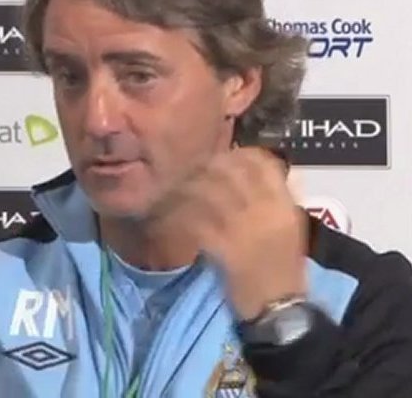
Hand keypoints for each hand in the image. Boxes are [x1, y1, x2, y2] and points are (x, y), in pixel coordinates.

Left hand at [182, 147, 307, 320]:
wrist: (281, 307)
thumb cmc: (284, 269)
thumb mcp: (290, 229)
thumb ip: (278, 199)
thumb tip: (264, 172)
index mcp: (284, 205)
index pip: (263, 165)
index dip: (239, 155)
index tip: (222, 155)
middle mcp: (267, 211)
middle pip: (232, 173)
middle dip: (208, 167)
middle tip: (190, 167)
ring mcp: (247, 229)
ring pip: (211, 194)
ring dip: (190, 188)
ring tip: (175, 187)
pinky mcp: (227, 249)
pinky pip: (199, 224)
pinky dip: (184, 217)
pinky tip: (172, 216)